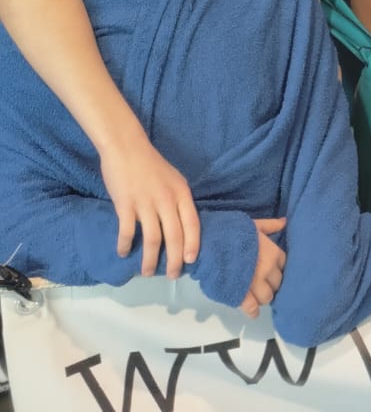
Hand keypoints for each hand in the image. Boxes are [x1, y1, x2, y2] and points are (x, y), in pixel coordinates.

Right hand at [101, 136, 200, 278]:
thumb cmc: (151, 164)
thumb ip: (177, 200)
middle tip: (173, 276)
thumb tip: (181, 223)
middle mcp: (167, 200)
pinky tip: (124, 253)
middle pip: (174, 236)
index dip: (193, 244)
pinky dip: (126, 245)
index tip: (192, 261)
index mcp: (181, 193)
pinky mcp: (125, 205)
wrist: (126, 147)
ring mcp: (146, 203)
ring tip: (147, 272)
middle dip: (175, 260)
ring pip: (153, 239)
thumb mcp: (174, 179)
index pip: (192, 224)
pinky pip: (127, 232)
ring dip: (150, 259)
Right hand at [239, 218, 285, 318]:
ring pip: (267, 297)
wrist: (210, 243)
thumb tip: (284, 221)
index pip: (284, 266)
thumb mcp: (254, 225)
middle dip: (271, 285)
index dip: (277, 270)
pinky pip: (252, 308)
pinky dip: (253, 312)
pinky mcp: (241, 294)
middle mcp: (268, 270)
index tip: (272, 271)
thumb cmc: (231, 232)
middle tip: (263, 284)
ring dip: (262, 297)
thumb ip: (271, 225)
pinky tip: (253, 312)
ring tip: (256, 296)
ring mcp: (256, 283)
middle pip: (277, 284)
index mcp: (273, 253)